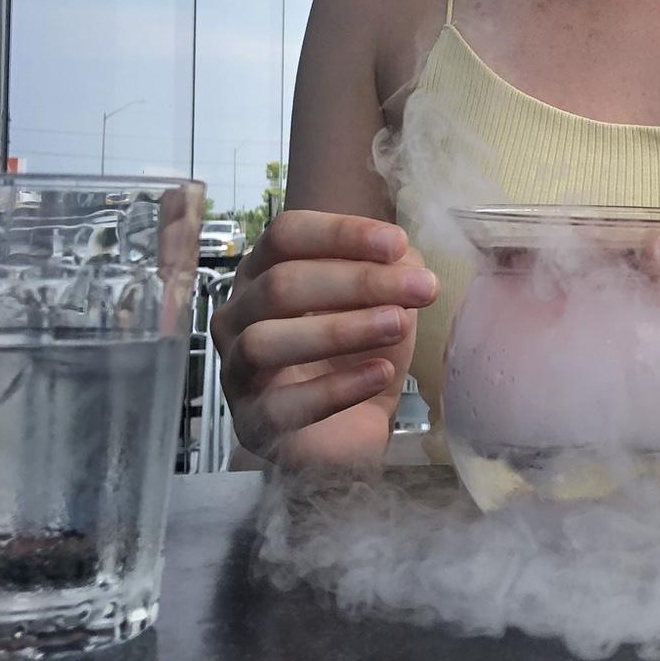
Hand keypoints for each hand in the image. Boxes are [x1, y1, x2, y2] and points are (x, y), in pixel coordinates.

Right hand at [210, 210, 437, 468]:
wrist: (353, 427)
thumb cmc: (358, 349)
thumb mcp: (382, 297)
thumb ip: (389, 267)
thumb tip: (401, 258)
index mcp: (262, 272)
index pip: (285, 235)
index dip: (340, 233)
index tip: (397, 244)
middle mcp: (238, 316)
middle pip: (281, 284)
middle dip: (359, 282)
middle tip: (422, 288)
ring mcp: (237, 371)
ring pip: (266, 341)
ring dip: (341, 329)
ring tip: (398, 324)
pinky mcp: (252, 424)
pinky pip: (281, 405)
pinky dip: (336, 388)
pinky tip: (382, 373)